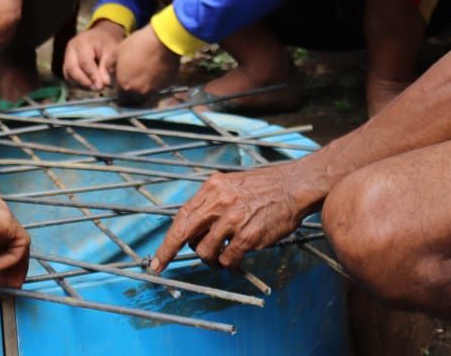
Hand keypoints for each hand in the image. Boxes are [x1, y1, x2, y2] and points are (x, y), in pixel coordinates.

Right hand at [0, 183, 30, 287]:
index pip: (1, 252)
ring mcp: (2, 220)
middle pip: (13, 250)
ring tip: (5, 285)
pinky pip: (21, 244)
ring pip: (20, 248)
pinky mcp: (6, 221)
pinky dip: (12, 260)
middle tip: (6, 291)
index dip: (1, 272)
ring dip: (15, 270)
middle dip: (12, 273)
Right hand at [63, 20, 124, 89]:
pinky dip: (78, 83)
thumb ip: (106, 66)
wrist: (100, 35)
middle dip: (84, 81)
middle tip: (96, 88)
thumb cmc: (106, 41)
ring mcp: (67, 56)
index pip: (84, 62)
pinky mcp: (67, 63)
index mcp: (82, 42)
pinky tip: (89, 86)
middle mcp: (71, 49)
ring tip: (94, 88)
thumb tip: (104, 83)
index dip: (92, 76)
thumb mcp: (110, 50)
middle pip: (72, 68)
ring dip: (80, 84)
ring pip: (68, 74)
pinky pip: (69, 76)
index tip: (101, 86)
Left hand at [114, 24, 179, 102]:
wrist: (162, 41)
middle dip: (133, 84)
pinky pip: (158, 86)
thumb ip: (110, 64)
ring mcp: (153, 89)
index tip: (124, 74)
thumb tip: (109, 71)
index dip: (121, 82)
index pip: (119, 91)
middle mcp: (138, 90)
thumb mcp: (117, 51)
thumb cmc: (138, 44)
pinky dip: (156, 81)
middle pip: (133, 92)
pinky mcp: (165, 86)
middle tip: (136, 71)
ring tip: (147, 69)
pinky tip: (156, 69)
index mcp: (124, 83)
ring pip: (146, 90)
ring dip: (144, 83)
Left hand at [150, 163, 306, 272]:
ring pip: (206, 252)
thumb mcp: (230, 185)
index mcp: (212, 188)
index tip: (157, 260)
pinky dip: (229, 264)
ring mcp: (233, 220)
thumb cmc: (263, 187)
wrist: (293, 187)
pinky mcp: (248, 236)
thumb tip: (193, 227)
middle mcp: (219, 202)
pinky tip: (235, 261)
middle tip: (163, 265)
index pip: (182, 217)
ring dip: (211, 259)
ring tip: (221, 256)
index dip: (167, 241)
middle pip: (186, 234)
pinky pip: (228, 259)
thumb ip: (211, 203)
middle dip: (170, 253)